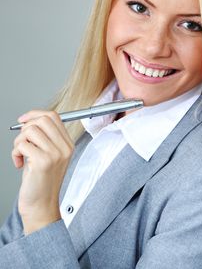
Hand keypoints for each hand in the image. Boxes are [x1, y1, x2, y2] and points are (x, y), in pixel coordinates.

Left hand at [12, 110, 73, 234]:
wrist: (41, 206)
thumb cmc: (41, 182)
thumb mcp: (49, 156)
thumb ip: (45, 137)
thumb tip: (29, 120)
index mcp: (67, 145)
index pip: (54, 116)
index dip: (35, 114)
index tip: (23, 120)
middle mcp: (64, 148)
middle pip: (43, 119)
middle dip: (25, 127)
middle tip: (22, 141)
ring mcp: (55, 155)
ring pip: (30, 130)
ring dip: (18, 141)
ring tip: (21, 154)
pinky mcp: (43, 162)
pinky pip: (22, 145)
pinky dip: (15, 153)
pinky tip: (19, 163)